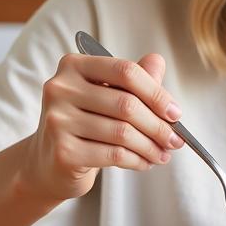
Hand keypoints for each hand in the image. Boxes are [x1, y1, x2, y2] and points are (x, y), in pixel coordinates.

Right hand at [20, 52, 183, 202]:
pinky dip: (137, 160)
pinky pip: (114, 155)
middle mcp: (60, 89)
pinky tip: (146, 162)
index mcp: (73, 66)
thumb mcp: (107, 95)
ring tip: (164, 153)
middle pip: (126, 104)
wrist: (49, 163)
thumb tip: (158, 61)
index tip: (175, 113)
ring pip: (123, 133)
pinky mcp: (63, 152)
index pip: (125, 71)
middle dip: (159, 125)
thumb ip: (133, 78)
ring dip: (151, 146)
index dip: (156, 93)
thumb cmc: (85, 123)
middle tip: (176, 140)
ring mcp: (58, 121)